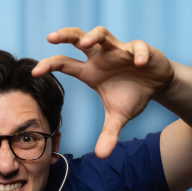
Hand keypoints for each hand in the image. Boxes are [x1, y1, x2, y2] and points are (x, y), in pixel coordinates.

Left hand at [32, 26, 174, 157]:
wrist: (156, 84)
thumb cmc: (132, 95)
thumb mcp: (118, 117)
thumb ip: (108, 134)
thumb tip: (101, 156)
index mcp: (91, 72)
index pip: (66, 64)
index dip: (50, 65)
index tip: (35, 72)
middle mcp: (101, 57)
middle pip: (79, 38)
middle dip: (65, 35)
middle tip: (50, 38)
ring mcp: (120, 50)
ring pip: (102, 34)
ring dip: (94, 36)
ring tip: (88, 43)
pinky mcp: (140, 49)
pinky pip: (138, 48)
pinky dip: (138, 54)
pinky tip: (139, 64)